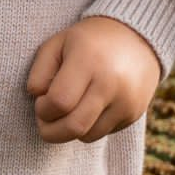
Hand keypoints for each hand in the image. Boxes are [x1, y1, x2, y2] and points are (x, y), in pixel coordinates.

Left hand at [25, 15, 162, 143]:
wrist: (137, 37)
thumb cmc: (87, 41)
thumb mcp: (57, 44)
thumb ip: (39, 72)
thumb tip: (38, 99)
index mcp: (88, 60)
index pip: (59, 101)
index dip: (43, 109)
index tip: (40, 101)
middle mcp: (111, 83)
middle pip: (74, 126)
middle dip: (51, 131)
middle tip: (44, 120)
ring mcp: (126, 101)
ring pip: (88, 136)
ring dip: (70, 130)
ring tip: (67, 110)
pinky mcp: (134, 114)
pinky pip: (103, 133)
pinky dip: (89, 127)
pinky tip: (88, 107)